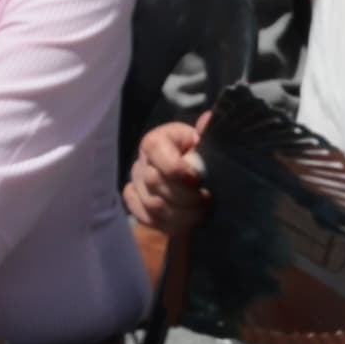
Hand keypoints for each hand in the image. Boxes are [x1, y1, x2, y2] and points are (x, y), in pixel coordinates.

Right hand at [125, 112, 210, 242]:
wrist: (190, 171)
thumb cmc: (198, 154)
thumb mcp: (204, 142)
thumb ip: (206, 134)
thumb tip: (208, 119)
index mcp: (155, 141)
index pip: (157, 154)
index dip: (177, 170)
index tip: (199, 181)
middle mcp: (141, 162)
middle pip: (155, 184)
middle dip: (185, 197)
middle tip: (207, 201)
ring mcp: (136, 184)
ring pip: (152, 205)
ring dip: (180, 214)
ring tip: (202, 214)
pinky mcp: (135, 203)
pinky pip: (145, 217)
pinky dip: (167, 224)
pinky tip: (185, 223)